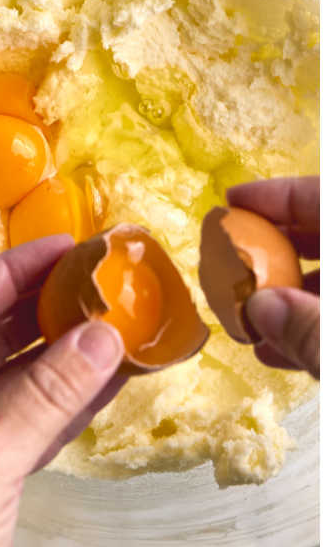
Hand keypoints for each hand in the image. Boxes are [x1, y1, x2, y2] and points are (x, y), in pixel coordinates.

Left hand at [0, 237, 125, 546]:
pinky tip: (109, 378)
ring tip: (120, 323)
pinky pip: (25, 420)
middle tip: (102, 280)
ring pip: (12, 378)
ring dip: (63, 357)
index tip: (60, 246)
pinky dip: (64, 402)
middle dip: (43, 311)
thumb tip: (97, 338)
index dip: (9, 273)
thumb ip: (40, 397)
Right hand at [227, 177, 318, 377]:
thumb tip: (262, 309)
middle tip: (231, 256)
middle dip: (278, 246)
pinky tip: (282, 352)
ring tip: (248, 320)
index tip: (233, 201)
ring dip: (290, 297)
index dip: (281, 194)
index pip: (322, 198)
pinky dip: (313, 327)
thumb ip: (315, 333)